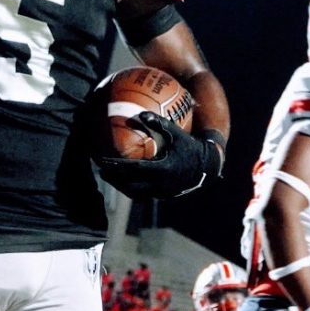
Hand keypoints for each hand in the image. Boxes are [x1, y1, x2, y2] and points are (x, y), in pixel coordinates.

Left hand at [95, 113, 223, 198]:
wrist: (208, 167)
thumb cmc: (191, 147)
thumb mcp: (177, 134)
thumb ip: (159, 123)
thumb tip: (140, 114)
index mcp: (162, 169)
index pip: (132, 169)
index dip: (115, 166)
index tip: (101, 160)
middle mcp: (161, 184)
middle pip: (130, 186)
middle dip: (114, 179)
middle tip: (101, 170)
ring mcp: (163, 193)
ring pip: (136, 194)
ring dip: (121, 186)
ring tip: (111, 177)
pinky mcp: (165, 196)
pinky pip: (144, 194)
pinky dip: (133, 188)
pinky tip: (126, 180)